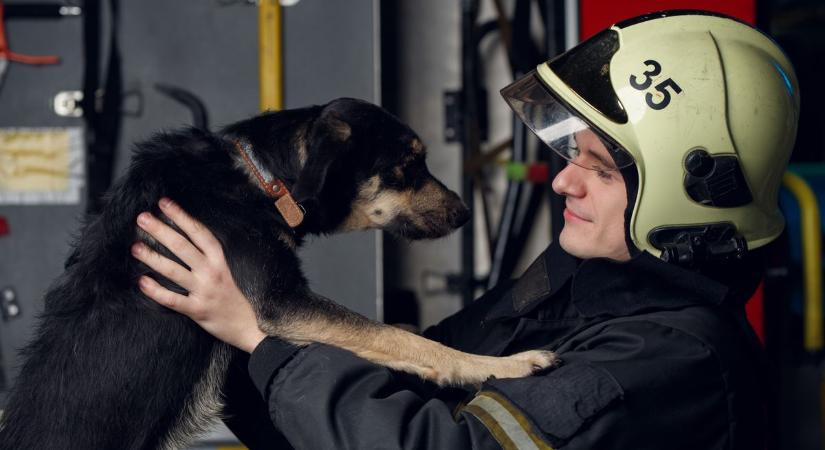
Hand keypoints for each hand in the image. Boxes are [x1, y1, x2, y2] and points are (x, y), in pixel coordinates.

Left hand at [131, 198, 266, 352]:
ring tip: (135, 247)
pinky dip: (156, 291)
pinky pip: (173, 300)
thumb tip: (187, 239)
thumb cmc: (240, 297)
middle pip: (183, 247)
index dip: (181, 217)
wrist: (253, 327)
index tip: (165, 203)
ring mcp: (204, 291)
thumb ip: (211, 257)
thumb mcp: (230, 270)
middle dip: (161, 230)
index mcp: (221, 260)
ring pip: (174, 271)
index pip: (199, 232)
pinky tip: (142, 282)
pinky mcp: (197, 310)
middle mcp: (212, 272)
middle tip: (142, 218)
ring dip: (153, 258)